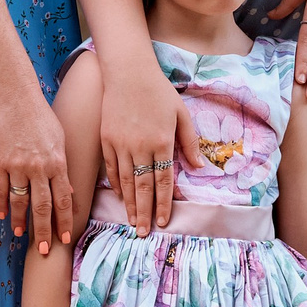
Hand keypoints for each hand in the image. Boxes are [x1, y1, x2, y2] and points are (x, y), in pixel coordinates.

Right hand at [0, 93, 75, 252]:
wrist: (14, 97)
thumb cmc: (40, 117)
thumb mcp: (59, 140)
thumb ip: (63, 167)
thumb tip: (68, 191)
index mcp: (57, 162)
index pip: (63, 199)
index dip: (64, 222)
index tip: (65, 239)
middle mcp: (38, 167)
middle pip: (42, 206)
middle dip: (44, 231)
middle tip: (43, 250)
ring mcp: (17, 165)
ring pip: (20, 201)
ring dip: (20, 220)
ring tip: (21, 234)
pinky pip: (0, 189)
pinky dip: (1, 204)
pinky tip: (3, 215)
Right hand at [99, 56, 205, 229]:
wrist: (128, 72)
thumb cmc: (159, 91)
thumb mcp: (181, 114)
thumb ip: (190, 142)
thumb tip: (200, 167)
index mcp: (162, 141)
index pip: (164, 181)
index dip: (164, 204)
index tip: (163, 222)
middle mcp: (141, 146)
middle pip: (143, 187)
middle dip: (144, 213)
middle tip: (143, 233)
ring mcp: (121, 144)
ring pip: (127, 181)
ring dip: (130, 204)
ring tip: (132, 223)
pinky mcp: (107, 139)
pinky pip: (112, 168)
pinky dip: (116, 185)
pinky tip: (121, 197)